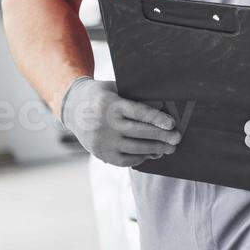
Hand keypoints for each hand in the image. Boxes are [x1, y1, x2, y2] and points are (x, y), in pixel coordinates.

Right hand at [60, 77, 180, 166]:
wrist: (72, 107)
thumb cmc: (102, 95)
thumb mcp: (115, 89)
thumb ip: (135, 98)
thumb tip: (163, 111)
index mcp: (111, 104)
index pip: (138, 112)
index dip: (156, 119)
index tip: (172, 124)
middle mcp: (105, 124)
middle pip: (139, 132)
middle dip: (161, 137)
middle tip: (177, 138)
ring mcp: (101, 141)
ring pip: (134, 149)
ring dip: (155, 149)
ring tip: (169, 148)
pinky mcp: (99, 153)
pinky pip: (124, 160)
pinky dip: (140, 158)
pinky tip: (151, 153)